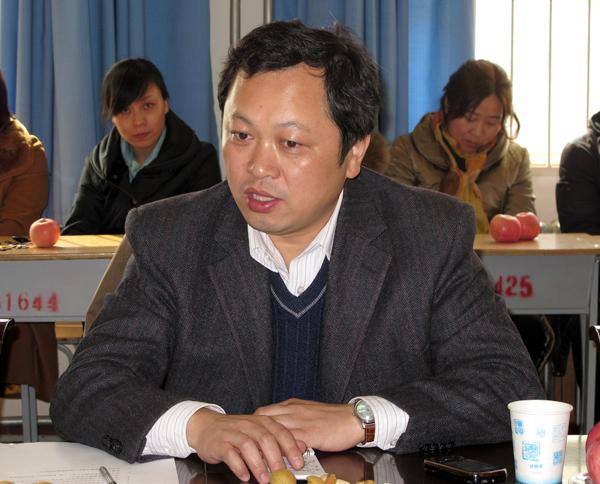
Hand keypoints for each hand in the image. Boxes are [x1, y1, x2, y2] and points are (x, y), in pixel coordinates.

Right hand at [186, 408, 305, 483]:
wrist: (206, 426)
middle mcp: (249, 425)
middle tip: (281, 474)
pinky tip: (244, 476)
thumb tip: (301, 447)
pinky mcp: (220, 443)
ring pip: (248, 446)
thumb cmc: (236, 432)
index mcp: (262, 422)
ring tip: (264, 479)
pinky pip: (230, 454)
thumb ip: (280, 439)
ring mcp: (234, 433)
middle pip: (266, 439)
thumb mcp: (259, 433)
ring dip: (258, 464)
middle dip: (276, 458)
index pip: (280, 432)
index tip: (299, 463)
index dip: (291, 447)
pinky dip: (239, 466)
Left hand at [254, 398, 363, 451]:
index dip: (254, 426)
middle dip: (255, 438)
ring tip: (258, 461)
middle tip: (247, 452)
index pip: (264, 412)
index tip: (248, 437)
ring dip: (266, 448)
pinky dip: (283, 454)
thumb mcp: (308, 411)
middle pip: (265, 423)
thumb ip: (293, 418)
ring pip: (275, 434)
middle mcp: (293, 411)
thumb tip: (280, 428)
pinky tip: (278, 464)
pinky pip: (291, 444)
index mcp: (292, 405)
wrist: (354, 418)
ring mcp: (301, 422)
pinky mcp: (311, 434)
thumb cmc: (333, 417)